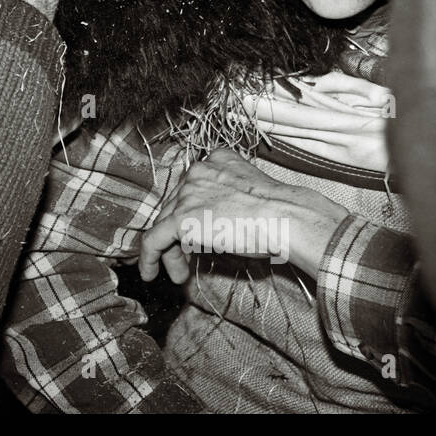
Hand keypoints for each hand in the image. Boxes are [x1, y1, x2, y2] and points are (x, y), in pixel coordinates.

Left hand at [138, 149, 346, 283]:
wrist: (286, 218)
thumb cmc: (280, 213)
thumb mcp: (248, 196)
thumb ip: (225, 200)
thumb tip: (212, 226)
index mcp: (216, 160)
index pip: (191, 189)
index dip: (190, 214)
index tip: (196, 235)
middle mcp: (197, 172)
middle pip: (175, 206)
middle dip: (179, 236)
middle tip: (187, 260)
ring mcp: (187, 193)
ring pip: (165, 224)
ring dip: (170, 252)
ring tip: (179, 275)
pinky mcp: (181, 218)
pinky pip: (154, 240)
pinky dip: (149, 257)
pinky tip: (148, 273)